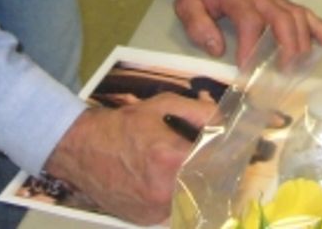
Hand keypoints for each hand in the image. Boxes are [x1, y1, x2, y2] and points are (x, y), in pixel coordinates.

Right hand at [44, 93, 214, 224]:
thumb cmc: (123, 124)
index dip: (230, 155)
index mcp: (170, 158)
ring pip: (193, 201)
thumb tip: (227, 121)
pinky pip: (173, 211)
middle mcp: (163, 190)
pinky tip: (172, 183)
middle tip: (220, 162)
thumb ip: (200, 112)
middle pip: (208, 186)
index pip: (217, 162)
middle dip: (217, 173)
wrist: (83, 148)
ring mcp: (153, 209)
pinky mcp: (144, 220)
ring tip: (192, 170)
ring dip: (198, 188)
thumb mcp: (163, 105)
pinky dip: (178, 198)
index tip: (238, 150)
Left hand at [175, 0, 321, 64]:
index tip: (247, 69)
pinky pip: (306, 13)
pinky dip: (320, 28)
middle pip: (283, 19)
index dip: (250, 46)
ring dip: (303, 43)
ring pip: (298, 17)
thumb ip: (197, 24)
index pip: (250, 21)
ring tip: (300, 67)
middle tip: (283, 73)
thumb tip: (216, 48)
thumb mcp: (187, 1)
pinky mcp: (284, 2)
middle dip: (287, 47)